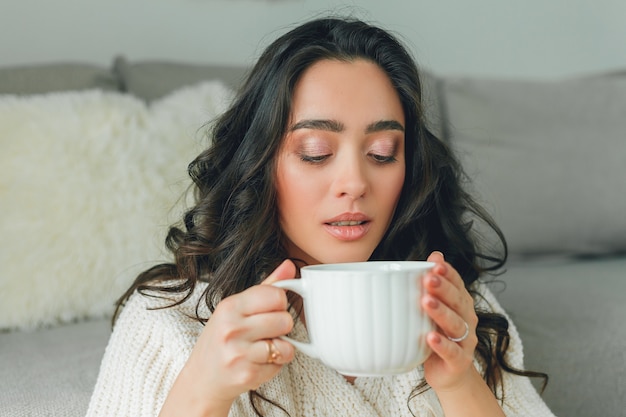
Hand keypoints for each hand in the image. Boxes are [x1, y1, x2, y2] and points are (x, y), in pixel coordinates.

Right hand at [160, 260, 295, 415]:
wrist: (202, 379)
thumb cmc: (221, 340)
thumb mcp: (236, 309)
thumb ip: (266, 287)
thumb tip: (289, 265)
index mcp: (230, 307)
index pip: (275, 295)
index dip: (279, 303)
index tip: (270, 310)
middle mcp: (232, 329)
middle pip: (285, 320)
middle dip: (281, 327)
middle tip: (265, 332)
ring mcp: (239, 353)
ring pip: (286, 345)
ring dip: (280, 348)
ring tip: (262, 348)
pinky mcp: (248, 375)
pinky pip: (280, 365)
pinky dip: (274, 365)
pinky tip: (258, 362)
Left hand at [421, 251, 478, 391]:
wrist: (449, 374)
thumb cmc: (438, 335)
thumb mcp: (433, 309)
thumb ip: (434, 284)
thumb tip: (435, 254)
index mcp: (460, 304)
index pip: (458, 284)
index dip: (449, 273)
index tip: (435, 263)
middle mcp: (467, 319)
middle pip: (458, 301)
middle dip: (444, 289)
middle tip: (429, 278)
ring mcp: (465, 341)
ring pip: (455, 324)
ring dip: (441, 312)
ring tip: (426, 302)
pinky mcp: (459, 361)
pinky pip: (452, 352)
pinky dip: (442, 344)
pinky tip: (430, 338)